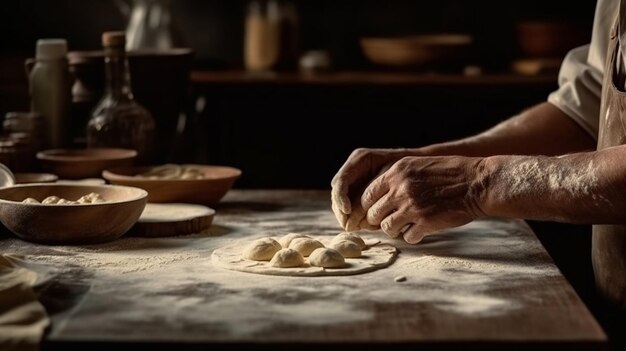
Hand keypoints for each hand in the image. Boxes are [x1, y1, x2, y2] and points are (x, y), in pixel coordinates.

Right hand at [331, 148, 411, 230]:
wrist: (424, 169)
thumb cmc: (410, 170)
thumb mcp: (393, 177)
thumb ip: (372, 192)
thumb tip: (354, 211)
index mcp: (360, 159)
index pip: (341, 181)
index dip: (340, 197)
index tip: (347, 211)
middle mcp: (354, 170)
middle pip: (338, 194)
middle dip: (342, 212)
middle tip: (350, 226)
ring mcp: (357, 182)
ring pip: (343, 204)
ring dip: (350, 217)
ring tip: (364, 225)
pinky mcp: (362, 195)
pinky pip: (354, 209)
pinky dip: (360, 218)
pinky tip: (372, 224)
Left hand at [360, 156, 485, 243]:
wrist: (479, 183)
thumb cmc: (452, 173)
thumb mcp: (419, 165)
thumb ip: (398, 177)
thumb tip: (380, 194)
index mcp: (396, 172)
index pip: (368, 194)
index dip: (370, 206)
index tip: (377, 210)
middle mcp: (400, 189)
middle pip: (373, 213)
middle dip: (380, 220)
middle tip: (391, 220)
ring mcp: (412, 206)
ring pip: (387, 227)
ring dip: (395, 230)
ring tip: (406, 226)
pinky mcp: (425, 222)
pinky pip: (407, 237)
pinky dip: (412, 236)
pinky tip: (421, 230)